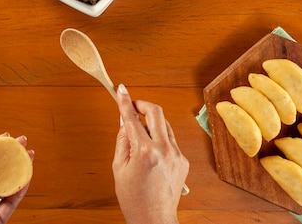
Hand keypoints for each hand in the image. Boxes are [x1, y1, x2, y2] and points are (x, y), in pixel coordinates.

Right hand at [112, 84, 188, 223]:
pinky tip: (150, 151)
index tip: (121, 90)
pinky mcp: (183, 160)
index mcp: (145, 152)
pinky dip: (159, 138)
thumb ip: (122, 140)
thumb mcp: (119, 167)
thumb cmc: (134, 198)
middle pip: (156, 112)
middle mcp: (164, 150)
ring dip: (151, 122)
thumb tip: (124, 120)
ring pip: (164, 125)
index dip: (124, 101)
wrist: (154, 219)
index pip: (132, 118)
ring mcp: (176, 154)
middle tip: (133, 105)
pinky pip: (170, 140)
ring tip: (139, 132)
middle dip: (143, 104)